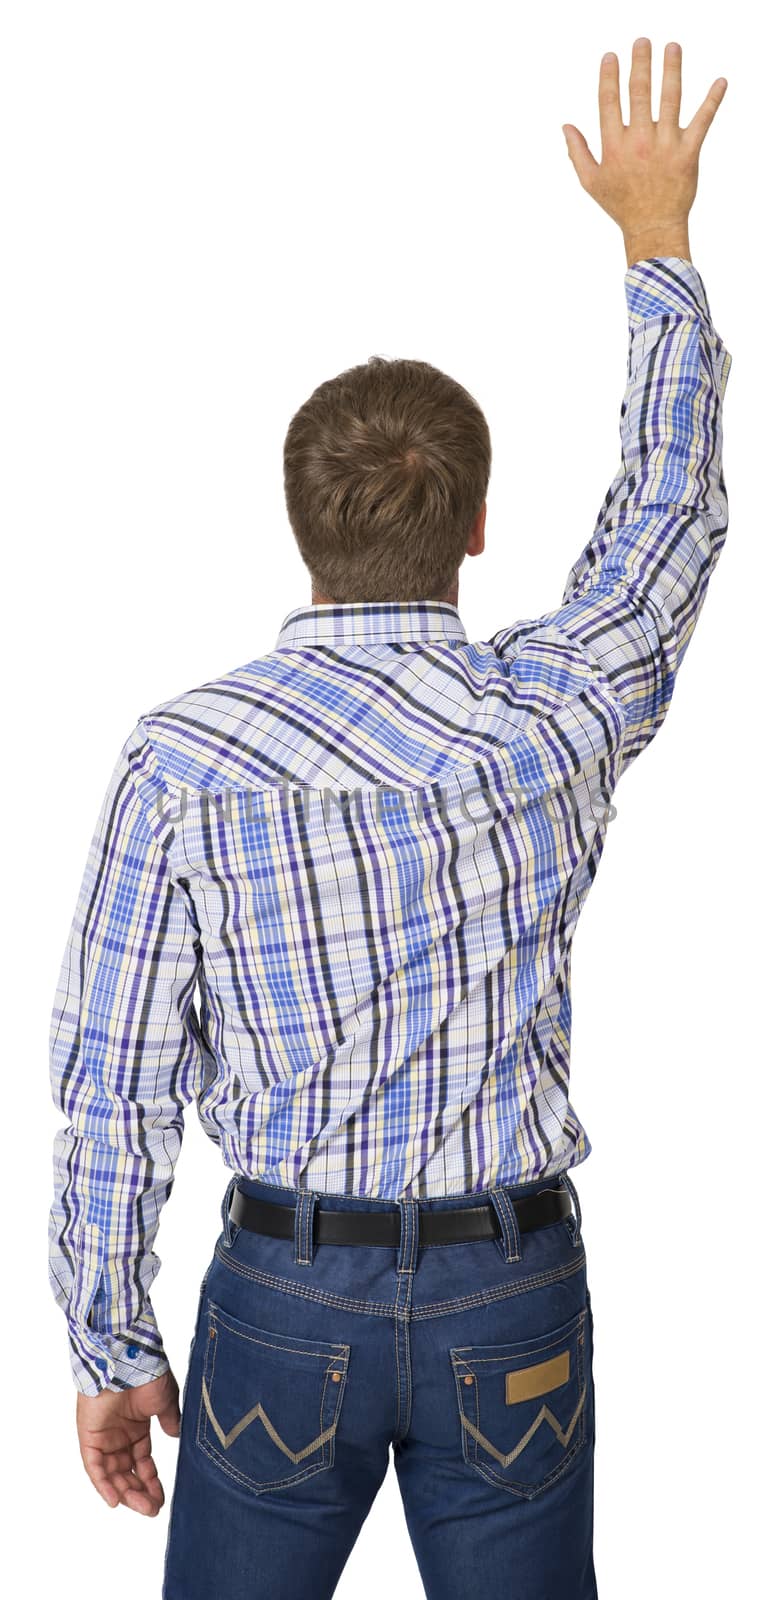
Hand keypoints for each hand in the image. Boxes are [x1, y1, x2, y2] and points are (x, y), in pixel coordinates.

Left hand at [76, 1367, 180, 1514]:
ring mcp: (103, 1437)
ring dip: (126, 1493)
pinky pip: (94, 1467)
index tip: (162, 1498)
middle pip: (127, 1473)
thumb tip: (176, 1436)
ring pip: (112, 1474)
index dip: (151, 1481)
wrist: (129, 1358)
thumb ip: (170, 1420)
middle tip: (153, 1509)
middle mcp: (119, 1435)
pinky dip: (103, 1485)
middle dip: (140, 1492)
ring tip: (144, 1507)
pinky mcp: (89, 1437)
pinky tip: (116, 1500)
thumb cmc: (148, 1374)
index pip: (142, 1462)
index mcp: (136, 1428)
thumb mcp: (166, 1401)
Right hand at [562, 39, 727, 254]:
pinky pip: (702, 122)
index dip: (609, 77)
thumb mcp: (591, 183)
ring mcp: (665, 145)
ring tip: (673, 47)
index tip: (611, 56)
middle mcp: (638, 142)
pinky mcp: (688, 153)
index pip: (609, 102)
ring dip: (672, 69)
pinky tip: (720, 82)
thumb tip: (566, 126)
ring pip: (669, 99)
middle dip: (640, 63)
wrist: (653, 229)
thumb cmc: (622, 206)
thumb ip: (578, 153)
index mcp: (614, 146)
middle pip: (639, 92)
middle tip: (642, 42)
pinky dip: (712, 101)